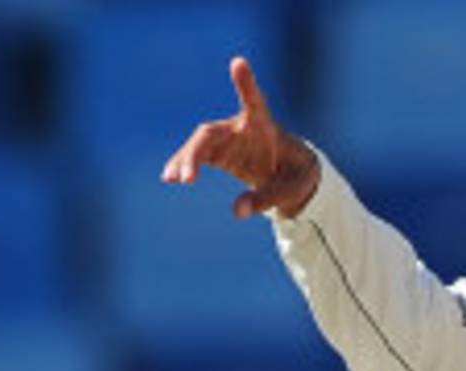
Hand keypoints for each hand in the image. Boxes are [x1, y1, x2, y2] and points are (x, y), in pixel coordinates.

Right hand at [161, 56, 319, 219]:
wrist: (291, 174)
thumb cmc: (296, 176)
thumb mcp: (291, 191)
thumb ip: (267, 198)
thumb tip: (237, 211)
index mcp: (265, 127)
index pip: (255, 103)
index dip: (246, 84)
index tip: (239, 63)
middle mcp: (241, 128)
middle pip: (211, 133)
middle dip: (196, 153)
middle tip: (188, 179)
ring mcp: (228, 140)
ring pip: (199, 144)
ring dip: (185, 160)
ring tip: (171, 179)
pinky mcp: (220, 153)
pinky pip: (197, 156)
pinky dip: (183, 166)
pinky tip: (168, 178)